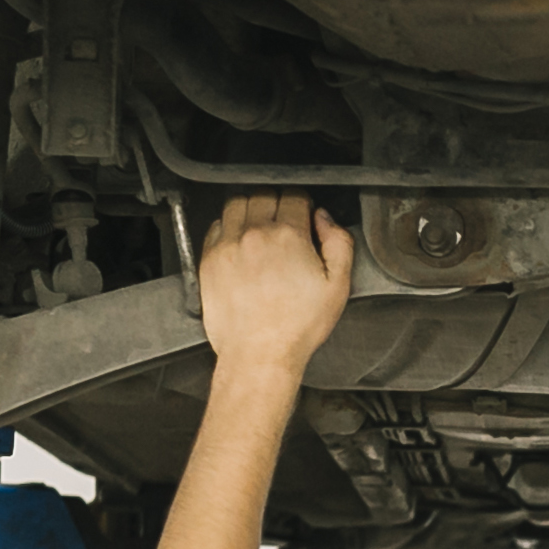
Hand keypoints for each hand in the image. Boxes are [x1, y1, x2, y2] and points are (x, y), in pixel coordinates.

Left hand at [199, 194, 355, 380]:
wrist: (259, 354)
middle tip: (284, 221)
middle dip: (278, 202)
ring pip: (238, 203)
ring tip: (260, 225)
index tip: (304, 216)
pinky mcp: (210, 259)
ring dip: (251, 207)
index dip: (303, 204)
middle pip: (265, 194)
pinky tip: (240, 241)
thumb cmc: (296, 327)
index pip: (294, 196)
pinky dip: (229, 225)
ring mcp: (228, 245)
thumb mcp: (338, 286)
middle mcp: (254, 234)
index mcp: (288, 235)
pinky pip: (216, 224)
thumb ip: (339, 243)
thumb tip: (324, 218)